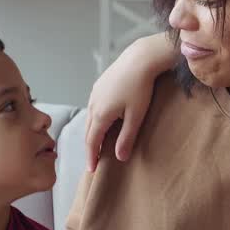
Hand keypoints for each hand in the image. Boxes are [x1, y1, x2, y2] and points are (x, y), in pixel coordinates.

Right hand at [85, 32, 174, 171]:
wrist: (140, 59)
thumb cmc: (140, 88)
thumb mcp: (136, 116)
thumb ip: (127, 137)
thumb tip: (119, 157)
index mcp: (100, 114)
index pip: (92, 142)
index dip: (91, 157)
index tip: (92, 170)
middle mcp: (93, 104)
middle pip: (88, 131)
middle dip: (90, 147)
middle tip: (93, 160)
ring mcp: (95, 93)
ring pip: (89, 118)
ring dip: (92, 133)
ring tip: (97, 143)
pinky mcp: (99, 85)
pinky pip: (93, 107)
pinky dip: (95, 119)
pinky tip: (102, 121)